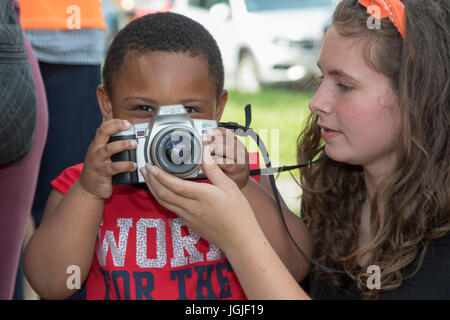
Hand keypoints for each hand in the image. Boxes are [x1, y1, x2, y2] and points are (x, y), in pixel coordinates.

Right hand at [79, 119, 136, 199]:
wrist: (88, 188)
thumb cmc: (98, 170)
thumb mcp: (100, 156)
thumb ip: (110, 146)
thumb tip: (127, 137)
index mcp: (96, 145)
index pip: (102, 128)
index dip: (114, 122)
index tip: (126, 122)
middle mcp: (95, 151)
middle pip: (103, 134)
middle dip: (116, 127)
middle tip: (128, 126)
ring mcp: (98, 162)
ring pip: (109, 149)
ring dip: (123, 145)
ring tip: (134, 144)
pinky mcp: (102, 173)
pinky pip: (115, 168)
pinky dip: (125, 165)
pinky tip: (134, 165)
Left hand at [140, 145, 259, 250]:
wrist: (239, 239)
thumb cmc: (238, 213)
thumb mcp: (230, 187)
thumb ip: (214, 170)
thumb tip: (205, 154)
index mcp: (202, 196)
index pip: (174, 185)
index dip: (160, 175)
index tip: (151, 166)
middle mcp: (191, 207)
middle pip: (163, 193)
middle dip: (151, 180)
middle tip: (145, 168)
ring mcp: (188, 216)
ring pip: (164, 202)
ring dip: (153, 189)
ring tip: (148, 178)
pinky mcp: (188, 222)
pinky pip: (170, 208)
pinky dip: (162, 197)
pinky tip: (162, 191)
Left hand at [204, 128, 249, 188]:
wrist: (241, 181)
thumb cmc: (231, 166)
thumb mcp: (228, 154)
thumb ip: (219, 146)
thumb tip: (204, 139)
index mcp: (237, 144)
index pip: (228, 133)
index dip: (217, 131)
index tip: (208, 132)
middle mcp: (240, 150)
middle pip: (227, 140)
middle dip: (213, 140)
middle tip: (204, 142)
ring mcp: (239, 159)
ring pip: (226, 150)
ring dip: (214, 149)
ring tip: (207, 151)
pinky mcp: (236, 169)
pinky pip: (225, 163)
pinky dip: (216, 161)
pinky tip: (211, 162)